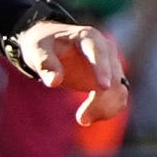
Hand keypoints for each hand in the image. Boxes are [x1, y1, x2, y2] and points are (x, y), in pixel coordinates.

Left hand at [5, 18, 128, 128]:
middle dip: (101, 100)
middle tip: (81, 119)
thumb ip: (45, 63)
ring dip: (106, 108)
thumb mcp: (37, 50)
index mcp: (88, 37)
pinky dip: (108, 110)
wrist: (51, 46)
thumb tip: (54, 82)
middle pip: (113, 76)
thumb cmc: (44, 45)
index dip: (103, 68)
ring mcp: (111, 65)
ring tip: (83, 120)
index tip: (103, 87)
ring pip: (119, 90)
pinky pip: (118, 98)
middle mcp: (105, 50)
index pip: (99, 51)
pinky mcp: (111, 80)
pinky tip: (89, 118)